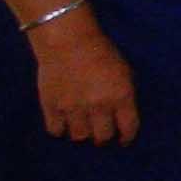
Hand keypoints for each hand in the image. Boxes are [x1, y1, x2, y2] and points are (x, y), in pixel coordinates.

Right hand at [29, 11, 137, 144]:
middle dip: (103, 137)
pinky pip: (56, 130)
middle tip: (100, 134)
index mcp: (121, 96)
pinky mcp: (51, 106)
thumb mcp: (124, 71)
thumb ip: (125, 95)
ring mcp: (73, 108)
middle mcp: (98, 106)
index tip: (123, 140)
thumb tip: (123, 115)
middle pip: (102, 137)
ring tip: (82, 127)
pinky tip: (63, 123)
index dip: (127, 137)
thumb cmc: (101, 52)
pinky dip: (60, 129)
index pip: (128, 128)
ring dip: (83, 134)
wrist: (67, 41)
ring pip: (79, 136)